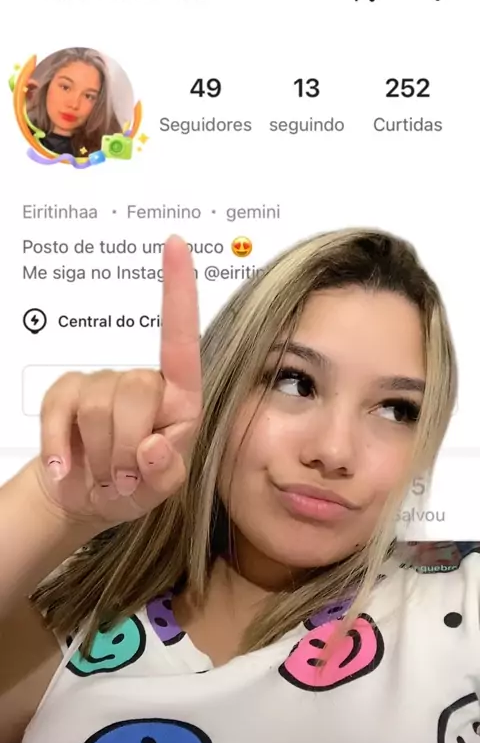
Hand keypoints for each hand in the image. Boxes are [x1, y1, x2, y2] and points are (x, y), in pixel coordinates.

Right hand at [31, 236, 201, 529]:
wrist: (84, 498)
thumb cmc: (135, 486)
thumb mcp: (159, 491)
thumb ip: (164, 473)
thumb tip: (153, 446)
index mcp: (178, 397)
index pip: (181, 341)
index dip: (179, 292)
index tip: (177, 244)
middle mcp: (142, 382)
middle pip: (135, 390)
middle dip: (127, 446)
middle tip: (125, 478)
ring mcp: (99, 383)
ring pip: (96, 406)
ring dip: (101, 455)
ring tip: (107, 474)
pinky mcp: (64, 393)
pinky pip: (59, 410)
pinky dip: (62, 447)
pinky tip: (68, 467)